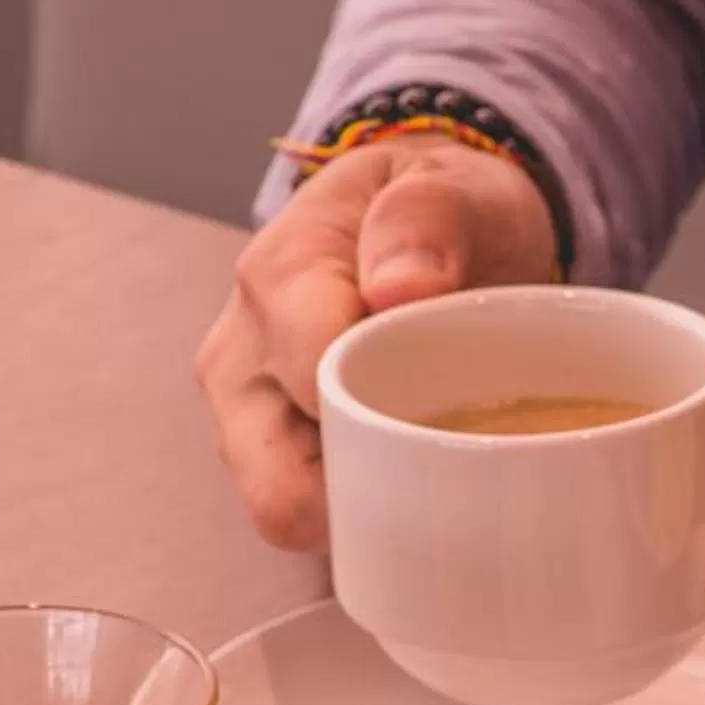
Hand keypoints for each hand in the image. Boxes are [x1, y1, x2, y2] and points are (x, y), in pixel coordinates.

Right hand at [192, 138, 557, 549]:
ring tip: (443, 470)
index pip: (310, 381)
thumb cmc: (444, 212)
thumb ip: (428, 217)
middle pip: (279, 480)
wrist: (433, 226)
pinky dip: (371, 517)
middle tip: (461, 465)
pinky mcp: (275, 455)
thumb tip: (402, 285)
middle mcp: (243, 355)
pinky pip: (316, 519)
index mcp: (280, 278)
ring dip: (370, 511)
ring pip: (288, 512)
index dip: (387, 417)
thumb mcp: (457, 185)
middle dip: (372, 494)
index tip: (461, 414)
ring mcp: (250, 413)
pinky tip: (424, 489)